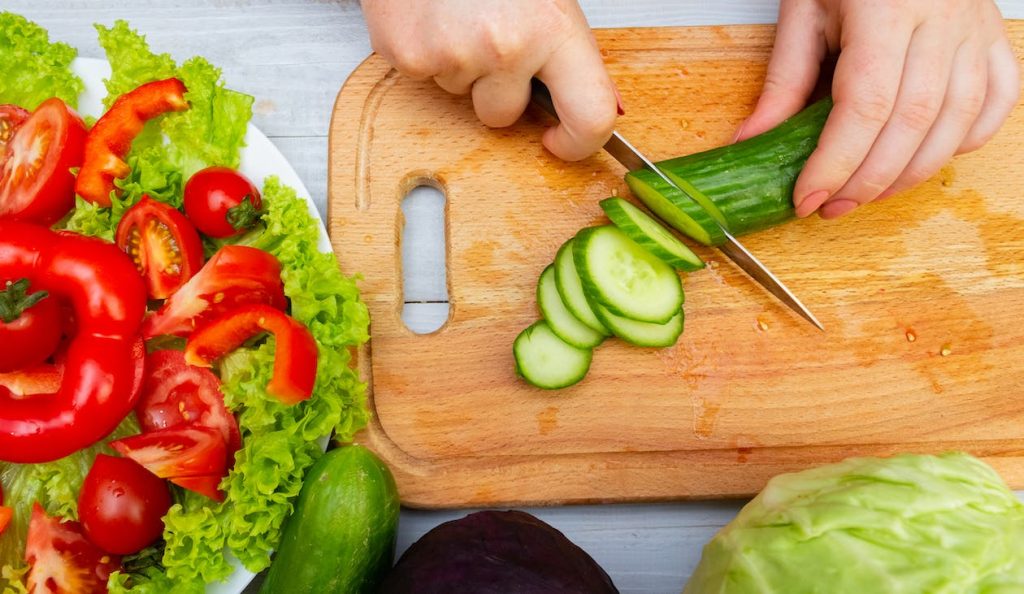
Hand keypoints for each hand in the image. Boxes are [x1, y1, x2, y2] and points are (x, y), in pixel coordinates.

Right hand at [361, 0, 619, 160]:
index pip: (590, 114)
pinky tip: (432, 17)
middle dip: (497, 90)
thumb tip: (592, 101)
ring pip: (461, 95)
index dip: (579, 141)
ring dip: (460, 65)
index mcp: (554, 29)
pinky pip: (425, 77)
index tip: (562, 140)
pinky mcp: (408, 57)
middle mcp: (505, 48)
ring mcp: (452, 56)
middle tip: (490, 38)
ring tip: (457, 15)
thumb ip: (565, 50)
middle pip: (503, 116)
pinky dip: (426, 53)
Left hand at [737, 0, 1018, 218]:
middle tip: (830, 206)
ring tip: (868, 194)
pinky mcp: (995, 37)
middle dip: (867, 180)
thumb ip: (783, 79)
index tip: (808, 196)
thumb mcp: (803, 10)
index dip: (836, 162)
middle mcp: (940, 19)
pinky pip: (996, 102)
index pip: (865, 104)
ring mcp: (975, 29)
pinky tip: (924, 158)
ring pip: (957, 122)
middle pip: (911, 123)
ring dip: (910, 174)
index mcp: (886, 8)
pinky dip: (963, 142)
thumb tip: (754, 141)